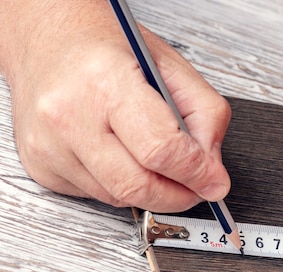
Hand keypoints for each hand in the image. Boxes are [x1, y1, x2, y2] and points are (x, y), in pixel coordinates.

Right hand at [2, 1, 229, 211]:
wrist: (49, 39)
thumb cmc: (108, 47)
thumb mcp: (172, 66)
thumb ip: (205, 116)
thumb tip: (211, 171)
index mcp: (105, 80)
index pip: (161, 149)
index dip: (196, 173)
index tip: (215, 182)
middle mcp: (69, 115)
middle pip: (138, 185)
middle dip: (179, 195)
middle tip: (197, 186)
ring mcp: (49, 145)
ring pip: (119, 197)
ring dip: (151, 190)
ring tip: (161, 163)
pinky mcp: (41, 167)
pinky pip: (97, 195)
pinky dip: (121, 185)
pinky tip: (122, 155)